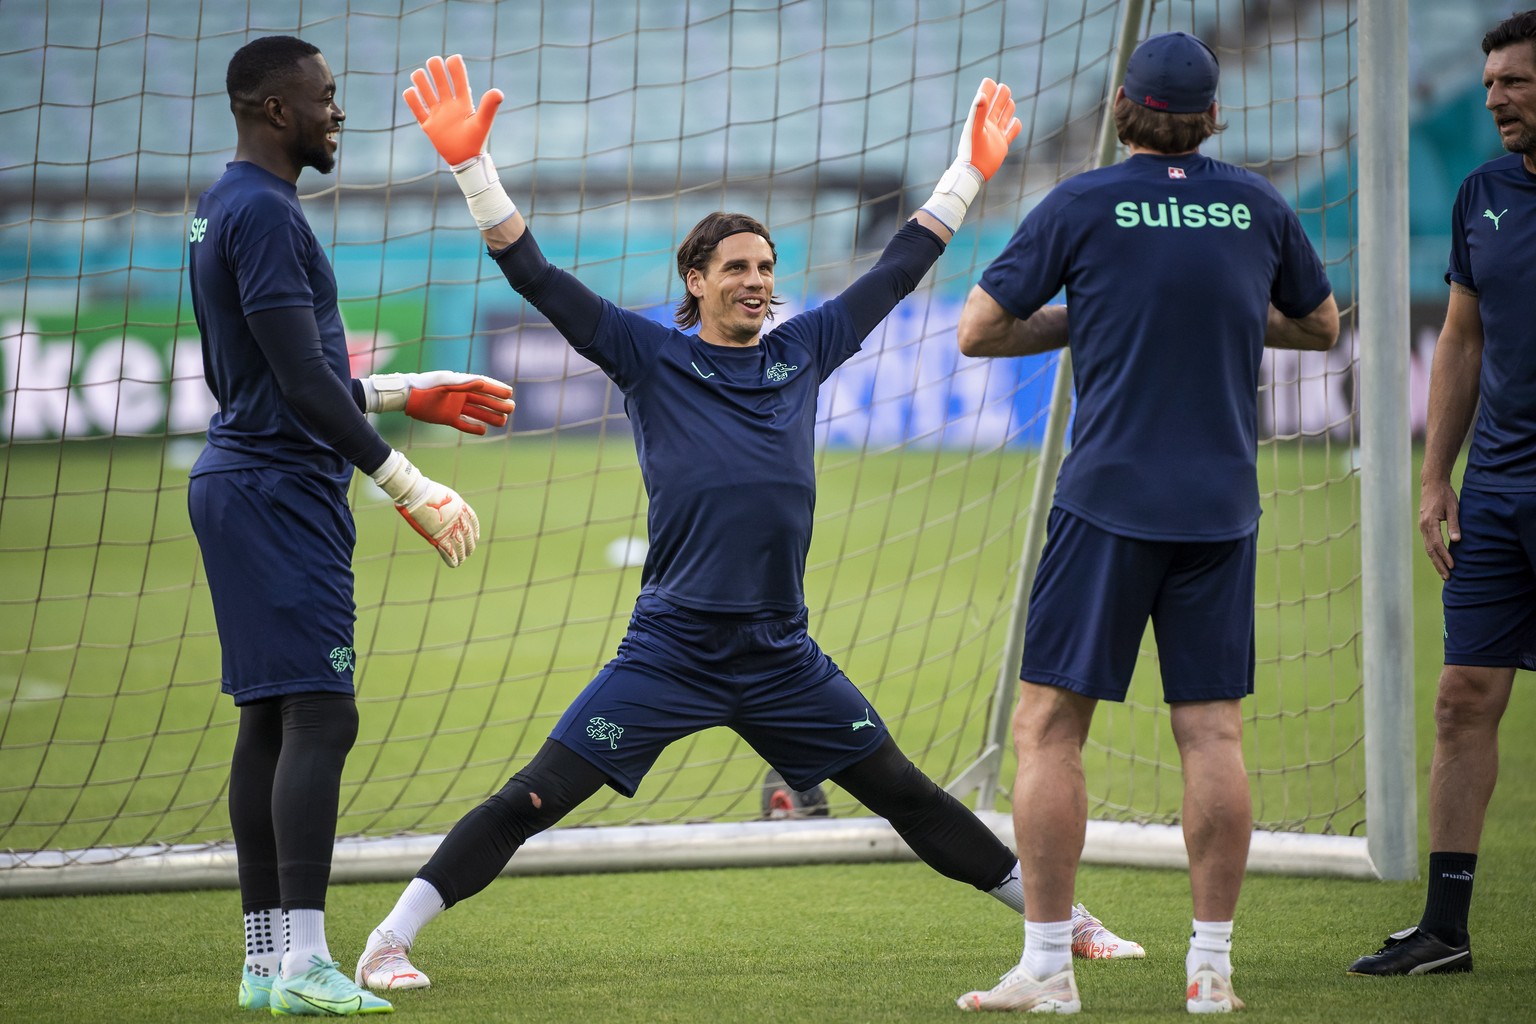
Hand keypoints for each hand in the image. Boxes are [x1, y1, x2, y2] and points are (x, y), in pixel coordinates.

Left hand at [362, 371, 514, 434]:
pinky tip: (484, 430)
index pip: (483, 386)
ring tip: (503, 421)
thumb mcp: (445, 384)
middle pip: (483, 400)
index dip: (496, 389)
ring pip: (477, 412)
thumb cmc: (425, 386)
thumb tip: (482, 382)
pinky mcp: (447, 418)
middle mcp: (460, 395)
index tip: (509, 393)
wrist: (406, 397)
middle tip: (511, 408)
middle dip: (497, 404)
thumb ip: (464, 384)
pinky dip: (473, 427)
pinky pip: (464, 424)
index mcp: (460, 383)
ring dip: (489, 416)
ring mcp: (454, 407)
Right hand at [370, 450, 480, 567]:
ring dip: (462, 554)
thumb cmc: (424, 491)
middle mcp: (458, 518)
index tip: (476, 537)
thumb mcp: (442, 496)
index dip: (475, 530)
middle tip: (469, 552)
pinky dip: (452, 559)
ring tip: (462, 560)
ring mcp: (449, 528)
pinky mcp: (438, 536)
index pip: (473, 521)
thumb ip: (446, 506)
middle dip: (469, 545)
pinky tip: (455, 564)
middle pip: (468, 534)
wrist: (417, 492)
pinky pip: (448, 550)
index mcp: (460, 507)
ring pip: (460, 545)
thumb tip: (444, 513)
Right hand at [404, 54, 503, 166]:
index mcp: (463, 102)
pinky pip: (417, 108)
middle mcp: (449, 105)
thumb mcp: (482, 123)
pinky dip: (412, 98)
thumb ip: (489, 107)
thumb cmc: (476, 141)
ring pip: (426, 90)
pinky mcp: (428, 125)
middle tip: (433, 62)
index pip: (458, 79)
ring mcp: (438, 114)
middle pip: (440, 80)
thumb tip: (498, 92)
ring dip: (421, 80)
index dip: (455, 67)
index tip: (453, 59)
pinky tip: (411, 92)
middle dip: (436, 68)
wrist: (465, 160)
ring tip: (419, 75)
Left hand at [957, 78, 1020, 180]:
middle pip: (998, 103)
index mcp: (980, 117)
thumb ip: (977, 112)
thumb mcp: (974, 129)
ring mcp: (996, 133)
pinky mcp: (1002, 144)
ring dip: (1008, 107)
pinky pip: (1012, 132)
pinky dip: (1015, 125)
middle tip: (1004, 89)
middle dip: (1002, 94)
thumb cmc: (970, 151)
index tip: (990, 83)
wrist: (972, 172)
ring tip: (1008, 101)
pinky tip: (1015, 122)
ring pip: (1005, 115)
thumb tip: (982, 94)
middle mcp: (988, 124)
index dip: (989, 88)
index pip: (985, 96)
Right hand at [1419, 479, 1459, 580]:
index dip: (1445, 556)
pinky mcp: (1424, 527)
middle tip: (1447, 577)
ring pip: (1428, 548)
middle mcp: (1423, 527)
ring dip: (1436, 561)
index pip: (1437, 544)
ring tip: (1444, 573)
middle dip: (1439, 564)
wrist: (1432, 484)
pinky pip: (1428, 543)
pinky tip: (1439, 559)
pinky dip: (1434, 554)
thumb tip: (1457, 540)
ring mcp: (1422, 527)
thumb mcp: (1453, 508)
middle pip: (1430, 550)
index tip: (1453, 565)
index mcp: (1429, 523)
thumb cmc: (1444, 495)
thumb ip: (1454, 525)